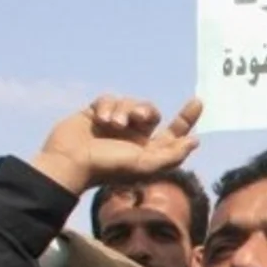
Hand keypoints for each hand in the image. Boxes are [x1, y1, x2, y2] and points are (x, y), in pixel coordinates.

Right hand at [32, 96, 201, 195]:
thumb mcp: (145, 165)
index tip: (197, 102)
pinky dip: (107, 106)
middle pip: (150, 111)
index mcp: (149, 150)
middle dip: (145, 110)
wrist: (69, 162)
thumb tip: (194, 141)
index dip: (186, 118)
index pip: (173, 131)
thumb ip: (172, 155)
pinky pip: (109, 99)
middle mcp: (134, 136)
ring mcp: (115, 124)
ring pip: (129, 103)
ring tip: (112, 124)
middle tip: (137, 117)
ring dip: (123, 110)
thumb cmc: (108, 168)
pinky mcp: (96, 113)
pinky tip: (99, 119)